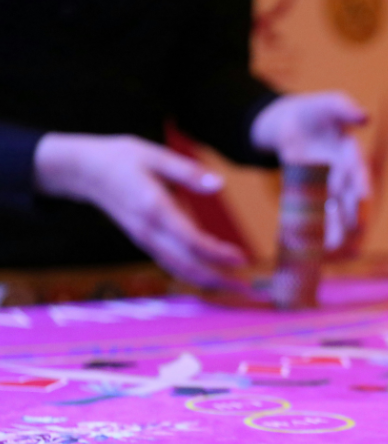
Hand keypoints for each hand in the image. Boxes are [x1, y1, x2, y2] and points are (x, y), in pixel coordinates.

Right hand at [34, 133, 246, 288]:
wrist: (84, 170)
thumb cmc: (121, 158)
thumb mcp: (155, 155)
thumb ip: (188, 172)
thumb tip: (218, 183)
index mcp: (154, 208)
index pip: (190, 239)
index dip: (216, 253)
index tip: (242, 259)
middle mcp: (148, 230)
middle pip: (186, 263)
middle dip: (218, 278)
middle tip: (247, 288)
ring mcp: (144, 239)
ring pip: (178, 269)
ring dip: (207, 281)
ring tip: (235, 287)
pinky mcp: (144, 241)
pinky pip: (170, 264)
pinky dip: (192, 274)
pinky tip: (211, 279)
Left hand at [251, 92, 369, 252]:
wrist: (290, 123)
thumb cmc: (316, 111)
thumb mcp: (329, 104)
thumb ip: (345, 108)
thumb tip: (366, 116)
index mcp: (351, 158)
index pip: (360, 176)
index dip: (362, 187)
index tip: (363, 199)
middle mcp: (341, 178)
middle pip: (348, 201)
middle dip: (351, 217)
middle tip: (354, 233)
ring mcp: (323, 188)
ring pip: (330, 213)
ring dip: (332, 229)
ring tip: (330, 248)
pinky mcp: (304, 193)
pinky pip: (307, 212)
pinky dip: (306, 225)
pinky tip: (302, 240)